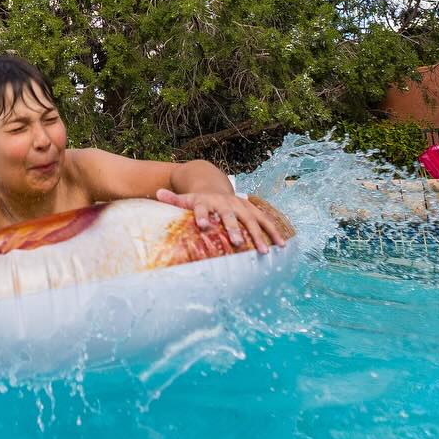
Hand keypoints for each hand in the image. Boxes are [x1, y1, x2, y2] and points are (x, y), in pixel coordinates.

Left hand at [155, 189, 286, 254]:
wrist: (214, 186)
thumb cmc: (197, 200)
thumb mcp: (184, 199)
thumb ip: (172, 200)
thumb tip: (156, 193)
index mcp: (206, 201)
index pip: (201, 207)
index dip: (202, 216)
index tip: (202, 226)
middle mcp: (225, 202)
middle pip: (230, 215)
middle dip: (234, 228)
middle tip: (237, 243)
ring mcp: (240, 205)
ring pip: (251, 219)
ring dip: (258, 234)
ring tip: (264, 251)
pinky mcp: (252, 209)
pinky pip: (264, 221)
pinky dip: (273, 232)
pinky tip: (282, 245)